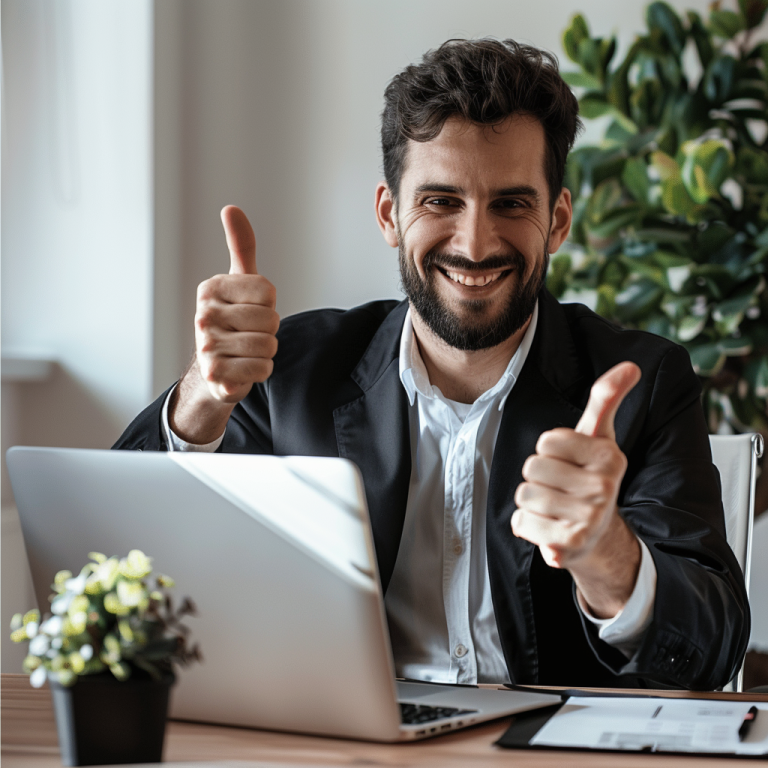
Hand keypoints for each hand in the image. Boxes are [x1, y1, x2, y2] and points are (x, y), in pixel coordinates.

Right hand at [194, 206, 279, 403]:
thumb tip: (231, 208)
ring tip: (247, 351)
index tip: (250, 310)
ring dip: (267, 352)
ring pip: (269, 346)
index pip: (268, 291)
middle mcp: (203, 315)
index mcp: (211, 289)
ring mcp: (206, 346)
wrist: (216, 371)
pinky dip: (261, 371)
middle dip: (269, 331)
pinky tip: (244, 368)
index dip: (268, 304)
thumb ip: (241, 247)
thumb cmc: (234, 322)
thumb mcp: (240, 283)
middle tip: (250, 334)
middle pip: (270, 320)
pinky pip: (263, 369)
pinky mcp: (216, 374)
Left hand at [511, 362, 641, 616]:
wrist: (598, 534)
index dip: (549, 450)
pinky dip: (526, 526)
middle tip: (560, 487)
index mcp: (609, 457)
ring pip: (523, 495)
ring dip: (530, 502)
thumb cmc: (590, 475)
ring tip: (555, 507)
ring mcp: (588, 518)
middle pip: (532, 467)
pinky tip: (548, 528)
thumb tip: (630, 365)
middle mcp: (604, 488)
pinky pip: (520, 524)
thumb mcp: (598, 435)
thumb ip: (607, 398)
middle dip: (538, 476)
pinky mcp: (568, 546)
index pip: (547, 440)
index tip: (568, 461)